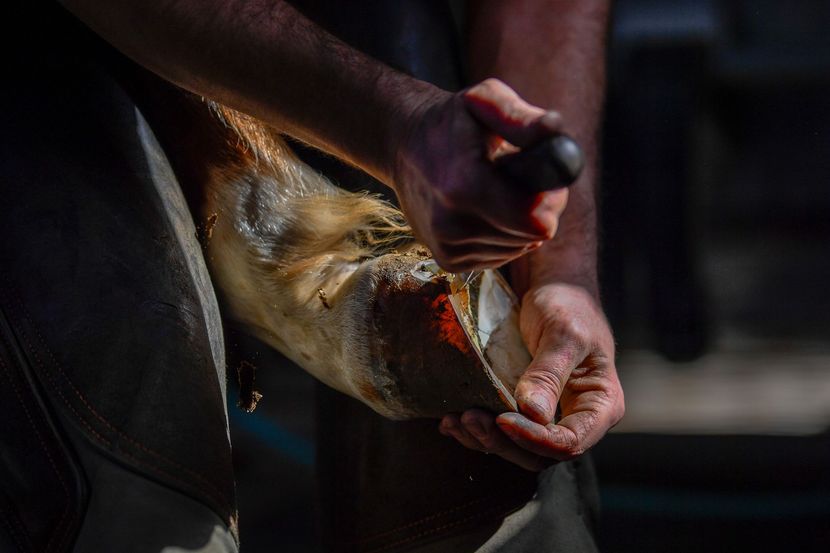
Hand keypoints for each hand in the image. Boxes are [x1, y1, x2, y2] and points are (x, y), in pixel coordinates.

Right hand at [392, 78, 568, 271]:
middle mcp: (452, 224)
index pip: (534, 221)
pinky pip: (499, 258)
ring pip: (517, 249)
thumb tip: (555, 131)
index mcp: (464, 184)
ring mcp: (447, 246)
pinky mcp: (447, 260)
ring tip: (498, 192)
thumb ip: (520, 118)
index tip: (539, 178)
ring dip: (519, 224)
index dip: (550, 200)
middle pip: (531, 236)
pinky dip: (501, 237)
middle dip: (538, 211)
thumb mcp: (485, 102)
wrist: (403, 146)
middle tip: (521, 181)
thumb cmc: (451, 121)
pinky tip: (484, 210)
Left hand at [439, 283, 623, 470]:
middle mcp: (575, 417)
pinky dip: (474, 430)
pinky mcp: (522, 407)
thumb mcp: (564, 333)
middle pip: (540, 453)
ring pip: (516, 447)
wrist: (552, 286)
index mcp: (600, 406)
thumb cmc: (567, 304)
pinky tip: (450, 419)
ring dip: (484, 439)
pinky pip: (500, 431)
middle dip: (503, 442)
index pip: (569, 443)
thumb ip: (550, 373)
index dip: (535, 439)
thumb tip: (533, 414)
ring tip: (455, 419)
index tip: (502, 419)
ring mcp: (548, 414)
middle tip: (471, 417)